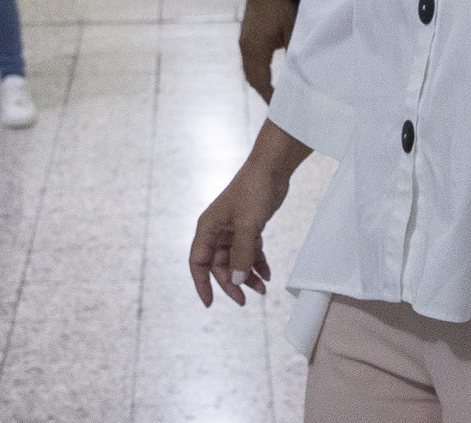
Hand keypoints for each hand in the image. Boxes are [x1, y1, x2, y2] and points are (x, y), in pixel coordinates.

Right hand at [188, 121, 308, 306]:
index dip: (202, 284)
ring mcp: (233, 230)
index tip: (209, 303)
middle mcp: (217, 232)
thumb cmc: (253, 190)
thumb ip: (242, 254)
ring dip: (248, 275)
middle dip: (232, 283)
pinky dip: (257, 263)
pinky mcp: (249, 228)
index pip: (198, 263)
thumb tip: (237, 281)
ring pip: (237, 261)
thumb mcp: (248, 225)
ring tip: (262, 289)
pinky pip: (250, 252)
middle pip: (220, 266)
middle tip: (246, 299)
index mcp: (207, 229)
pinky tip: (267, 274)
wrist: (272, 168)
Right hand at [240, 0, 297, 102]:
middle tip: (277, 107)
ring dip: (261, 82)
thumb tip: (301, 74)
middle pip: (253, 78)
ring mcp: (245, 42)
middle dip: (264, 92)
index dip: (268, 95)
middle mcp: (246, 48)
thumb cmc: (282, 5)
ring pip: (251, 70)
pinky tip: (270, 75)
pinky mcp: (248, 36)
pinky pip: (252, 60)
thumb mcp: (293, 30)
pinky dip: (260, 71)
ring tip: (275, 95)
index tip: (278, 109)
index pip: (259, 80)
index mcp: (254, 49)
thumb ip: (295, 52)